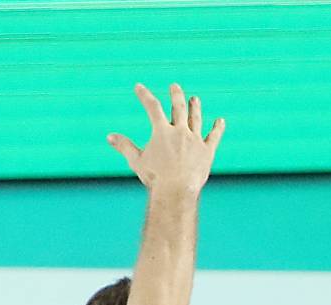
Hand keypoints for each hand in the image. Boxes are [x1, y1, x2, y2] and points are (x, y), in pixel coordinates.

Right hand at [108, 83, 225, 193]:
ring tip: (195, 99)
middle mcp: (180, 131)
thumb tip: (109, 137)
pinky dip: (217, 128)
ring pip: (196, 119)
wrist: (177, 191)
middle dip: (176, 95)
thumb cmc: (155, 178)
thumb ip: (124, 146)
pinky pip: (214, 137)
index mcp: (162, 131)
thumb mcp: (137, 161)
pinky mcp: (207, 152)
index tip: (139, 87)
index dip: (144, 95)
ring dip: (195, 108)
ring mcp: (195, 140)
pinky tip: (220, 121)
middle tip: (174, 87)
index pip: (152, 107)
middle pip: (178, 107)